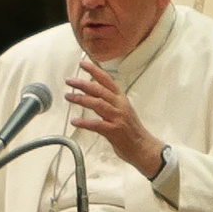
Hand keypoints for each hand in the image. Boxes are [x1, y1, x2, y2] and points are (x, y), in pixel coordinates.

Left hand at [65, 60, 164, 177]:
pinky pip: (96, 124)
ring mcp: (117, 118)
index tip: (83, 64)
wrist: (143, 147)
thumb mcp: (121, 111)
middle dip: (83, 83)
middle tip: (70, 81)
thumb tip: (91, 94)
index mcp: (121, 99)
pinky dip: (84, 122)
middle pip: (100, 90)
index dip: (94, 70)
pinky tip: (75, 121)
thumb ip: (107, 102)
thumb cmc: (131, 131)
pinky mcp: (114, 131)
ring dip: (81, 99)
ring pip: (97, 104)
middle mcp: (120, 105)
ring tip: (68, 96)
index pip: (107, 80)